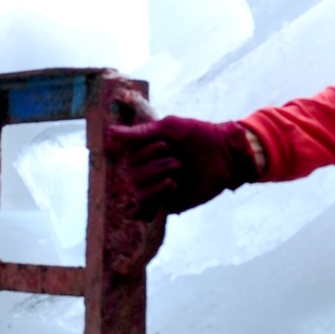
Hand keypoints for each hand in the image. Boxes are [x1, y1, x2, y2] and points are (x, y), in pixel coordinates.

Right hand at [105, 115, 262, 220]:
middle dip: (154, 164)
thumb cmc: (199, 136)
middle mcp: (149, 171)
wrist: (226, 156)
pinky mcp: (167, 204)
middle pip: (130, 174)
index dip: (145, 151)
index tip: (166, 144)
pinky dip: (155, 195)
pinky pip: (146, 206)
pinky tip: (172, 185)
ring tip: (179, 171)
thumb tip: (109, 132)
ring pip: (136, 189)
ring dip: (158, 176)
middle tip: (177, 159)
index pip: (126, 158)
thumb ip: (139, 133)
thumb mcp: (168, 127)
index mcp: (147, 152)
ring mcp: (157, 189)